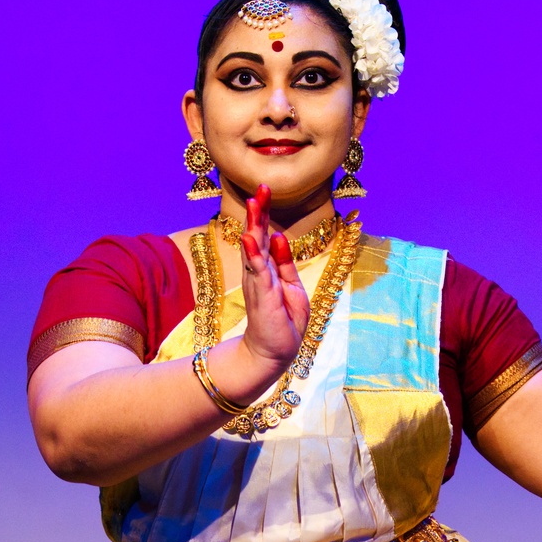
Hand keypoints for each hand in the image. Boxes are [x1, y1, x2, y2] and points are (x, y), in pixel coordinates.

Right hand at [238, 185, 308, 377]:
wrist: (274, 352)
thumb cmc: (283, 321)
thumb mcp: (291, 287)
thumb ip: (284, 262)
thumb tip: (278, 235)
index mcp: (268, 268)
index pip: (265, 235)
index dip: (264, 213)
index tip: (265, 190)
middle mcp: (259, 271)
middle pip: (257, 235)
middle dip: (258, 211)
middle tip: (261, 188)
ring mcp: (259, 282)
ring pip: (255, 248)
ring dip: (254, 225)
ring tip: (254, 203)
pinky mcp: (262, 295)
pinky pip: (258, 270)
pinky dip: (254, 253)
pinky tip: (250, 237)